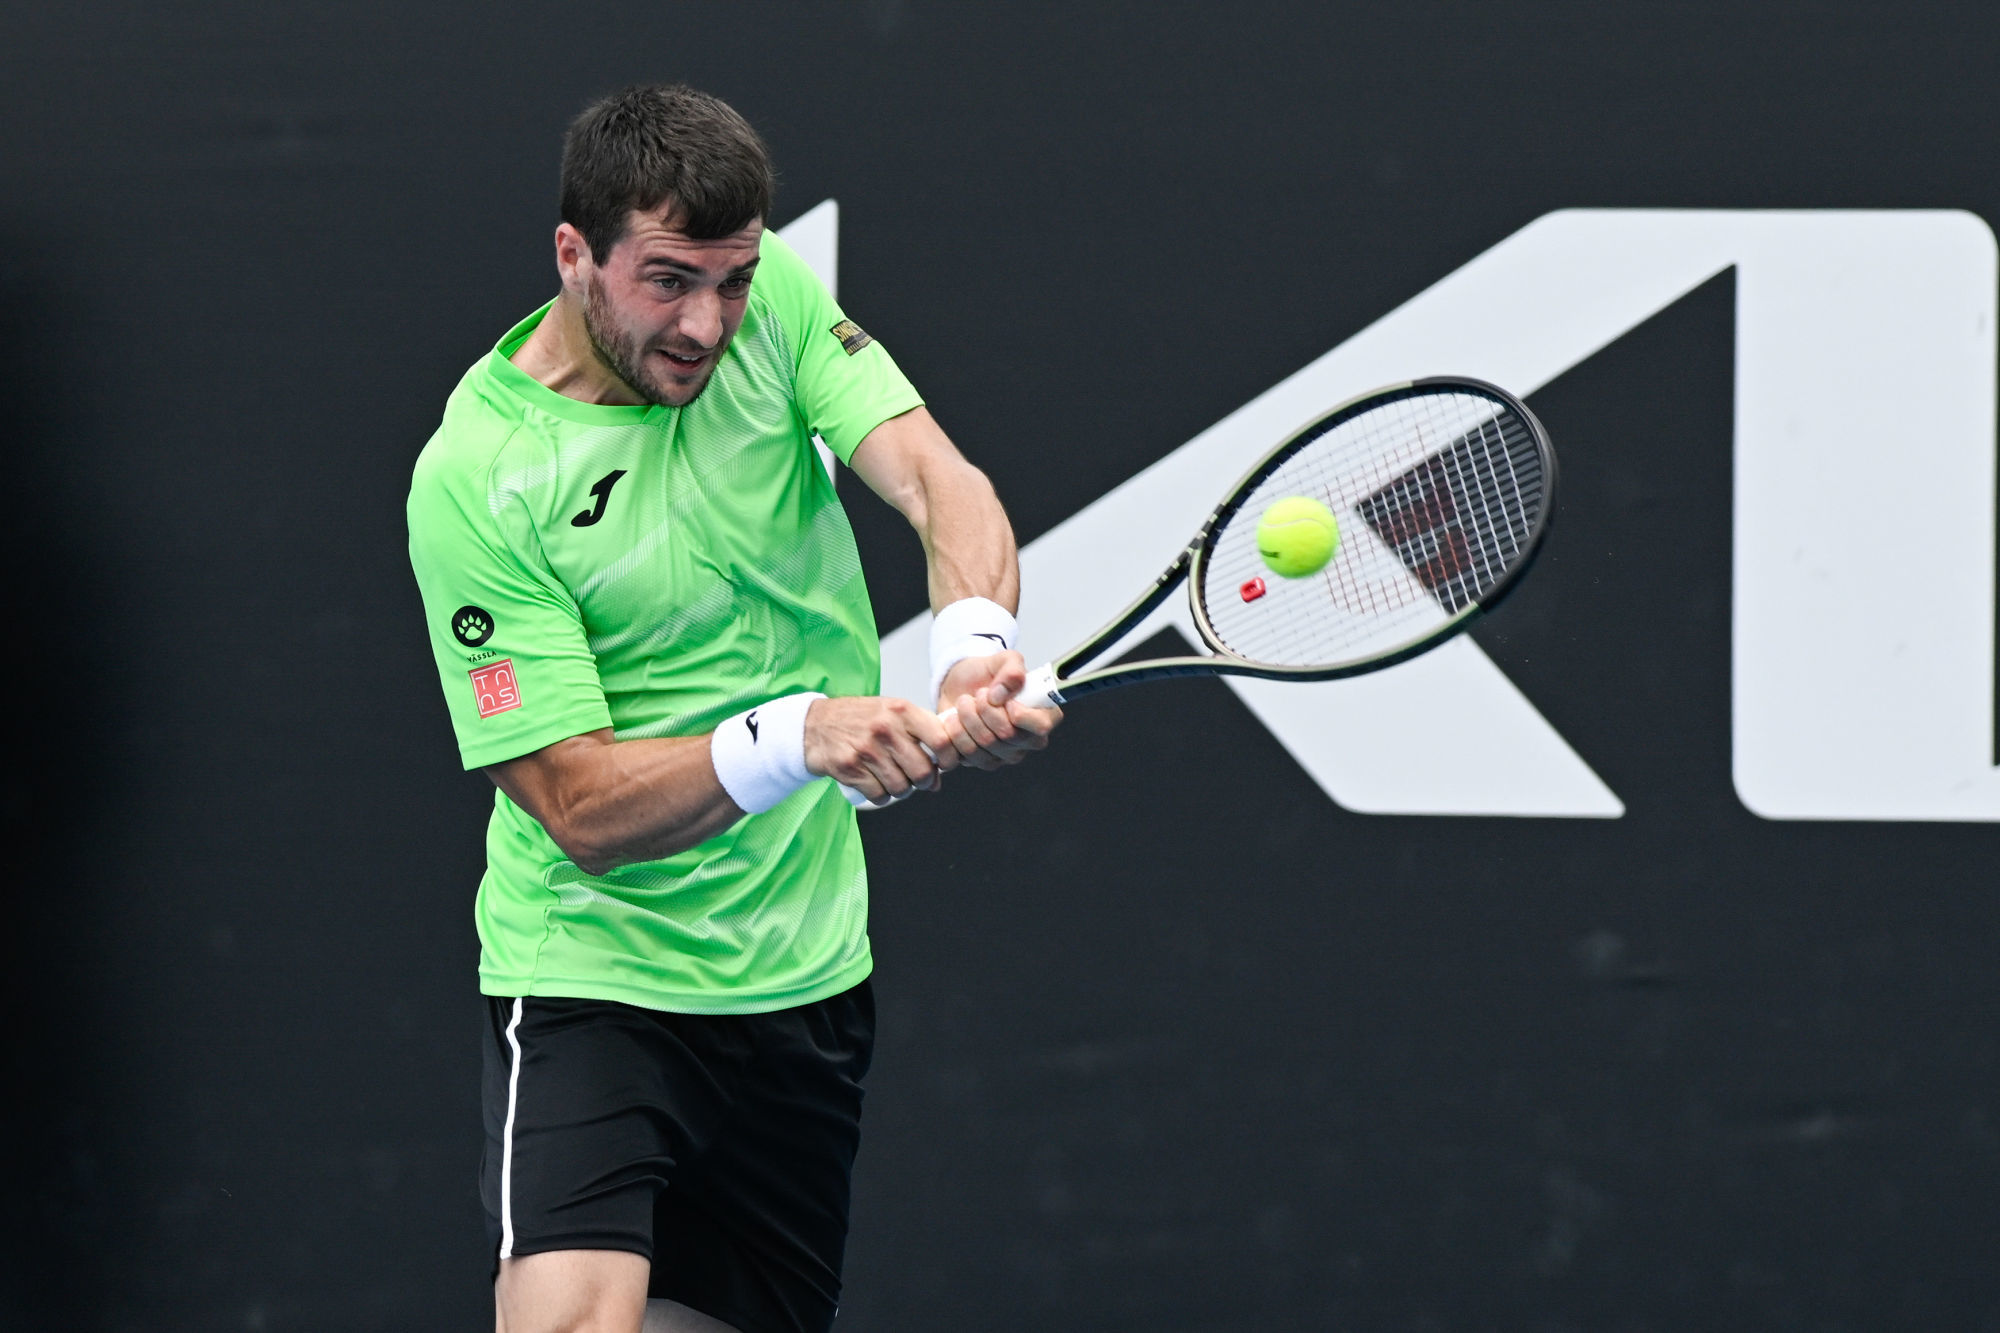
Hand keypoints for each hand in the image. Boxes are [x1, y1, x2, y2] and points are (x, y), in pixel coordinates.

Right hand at [804, 696, 957, 802]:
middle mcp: (885, 728)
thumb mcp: (892, 713)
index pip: (940, 740)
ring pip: (902, 787)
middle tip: (917, 778)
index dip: (948, 759)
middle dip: (924, 782)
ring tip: (893, 779)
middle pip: (923, 771)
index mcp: (901, 710)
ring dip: (902, 790)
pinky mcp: (850, 768)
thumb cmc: (859, 720)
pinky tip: (876, 783)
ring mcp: (866, 749)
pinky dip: (881, 796)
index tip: (944, 765)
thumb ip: (921, 737)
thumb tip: (939, 778)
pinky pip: (880, 796)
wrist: (815, 725)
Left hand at [937, 651, 1062, 770]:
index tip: (1002, 697)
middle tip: (978, 694)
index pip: (1040, 726)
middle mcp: (1028, 740)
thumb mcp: (1004, 659)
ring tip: (965, 703)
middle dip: (985, 709)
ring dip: (967, 718)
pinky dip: (955, 733)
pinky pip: (966, 755)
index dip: (1018, 712)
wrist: (960, 686)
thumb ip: (1012, 669)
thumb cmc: (988, 675)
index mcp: (1044, 716)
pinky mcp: (982, 762)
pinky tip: (957, 719)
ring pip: (983, 745)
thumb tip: (1003, 692)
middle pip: (1007, 735)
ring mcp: (1006, 755)